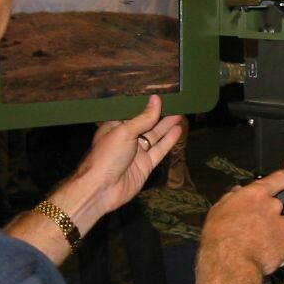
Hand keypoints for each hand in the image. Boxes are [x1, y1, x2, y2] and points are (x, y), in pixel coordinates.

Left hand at [76, 95, 183, 213]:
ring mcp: (137, 152)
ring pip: (155, 136)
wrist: (102, 189)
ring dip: (167, 126)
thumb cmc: (107, 156)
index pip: (133, 112)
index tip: (160, 95)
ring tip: (181, 113)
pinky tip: (178, 130)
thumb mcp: (124, 132)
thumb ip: (143, 118)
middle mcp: (127, 138)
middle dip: (160, 114)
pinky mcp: (146, 165)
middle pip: (146, 124)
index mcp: (115, 127)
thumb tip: (156, 100)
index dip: (146, 105)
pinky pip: (160, 150)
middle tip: (175, 103)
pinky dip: (169, 140)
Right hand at [201, 168, 283, 274]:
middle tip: (253, 226)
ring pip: (280, 226)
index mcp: (257, 194)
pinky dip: (277, 248)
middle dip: (268, 214)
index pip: (280, 178)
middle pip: (276, 207)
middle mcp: (273, 207)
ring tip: (256, 244)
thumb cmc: (219, 236)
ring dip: (272, 232)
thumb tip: (238, 191)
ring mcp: (282, 226)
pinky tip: (264, 254)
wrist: (229, 265)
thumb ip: (233, 197)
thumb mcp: (219, 210)